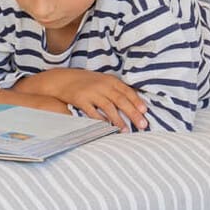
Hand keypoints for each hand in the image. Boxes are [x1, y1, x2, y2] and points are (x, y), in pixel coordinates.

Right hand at [20, 69, 147, 130]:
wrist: (63, 79)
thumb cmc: (87, 83)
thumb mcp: (103, 81)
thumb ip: (117, 90)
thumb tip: (134, 104)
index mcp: (110, 80)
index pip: (127, 91)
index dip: (137, 101)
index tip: (145, 111)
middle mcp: (102, 85)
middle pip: (121, 100)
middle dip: (133, 113)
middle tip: (143, 125)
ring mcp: (91, 92)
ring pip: (109, 108)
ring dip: (118, 120)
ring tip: (126, 131)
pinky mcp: (80, 100)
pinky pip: (93, 113)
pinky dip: (101, 121)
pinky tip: (107, 128)